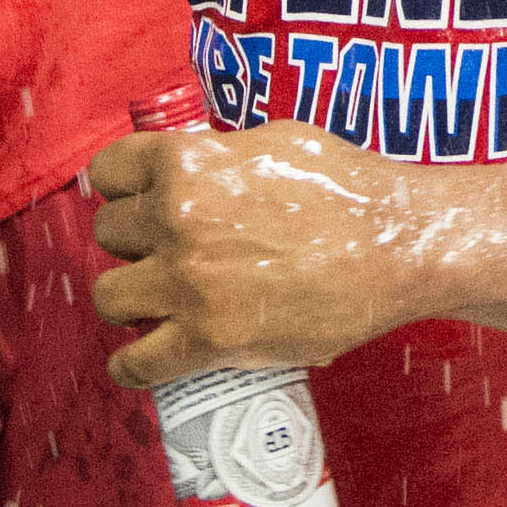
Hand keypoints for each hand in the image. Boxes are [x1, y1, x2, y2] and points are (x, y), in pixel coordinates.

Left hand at [87, 120, 449, 385]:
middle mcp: (175, 219)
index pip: (109, 172)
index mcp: (188, 163)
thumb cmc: (348, 186)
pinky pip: (137, 361)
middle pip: (108, 233)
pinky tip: (139, 359)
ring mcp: (188, 282)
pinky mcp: (209, 339)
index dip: (123, 189)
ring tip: (155, 303)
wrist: (398, 246)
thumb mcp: (273, 141)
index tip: (137, 203)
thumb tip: (188, 165)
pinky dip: (132, 364)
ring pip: (109, 295)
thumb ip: (216, 155)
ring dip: (129, 299)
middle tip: (166, 253)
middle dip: (134, 243)